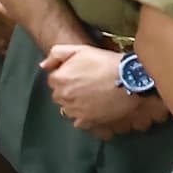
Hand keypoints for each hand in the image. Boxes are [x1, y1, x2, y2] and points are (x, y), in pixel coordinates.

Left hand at [39, 41, 169, 138]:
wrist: (130, 79)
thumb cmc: (106, 63)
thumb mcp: (81, 50)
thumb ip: (57, 54)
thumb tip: (43, 65)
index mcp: (59, 79)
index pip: (54, 80)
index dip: (67, 76)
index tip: (80, 75)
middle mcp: (63, 96)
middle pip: (60, 95)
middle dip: (69, 90)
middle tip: (87, 85)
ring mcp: (74, 110)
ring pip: (68, 109)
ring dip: (76, 104)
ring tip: (93, 96)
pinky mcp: (87, 121)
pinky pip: (79, 122)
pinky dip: (84, 117)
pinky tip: (94, 108)